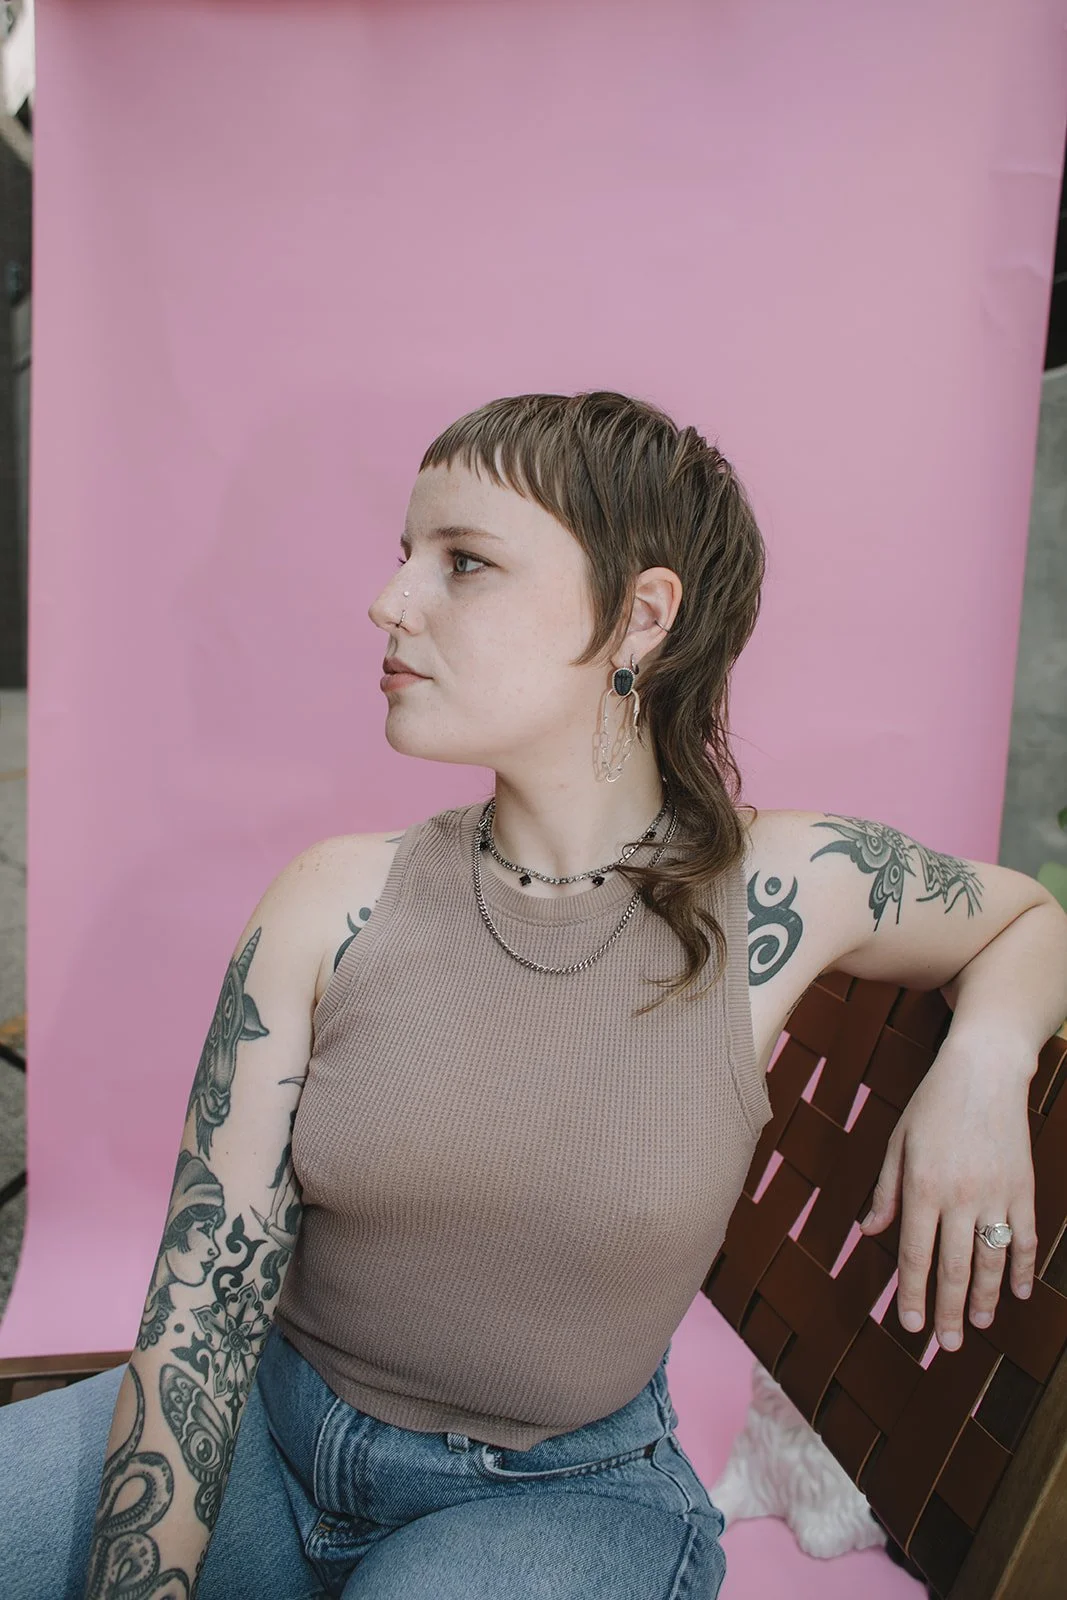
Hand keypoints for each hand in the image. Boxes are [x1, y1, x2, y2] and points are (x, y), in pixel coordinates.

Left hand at [857, 1035, 1037, 1350]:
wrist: (984, 1070)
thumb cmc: (932, 1104)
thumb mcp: (897, 1142)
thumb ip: (886, 1191)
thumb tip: (871, 1232)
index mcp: (921, 1186)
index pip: (914, 1254)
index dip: (912, 1294)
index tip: (911, 1326)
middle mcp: (959, 1196)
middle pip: (954, 1268)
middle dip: (948, 1311)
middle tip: (945, 1345)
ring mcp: (996, 1194)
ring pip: (991, 1261)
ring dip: (985, 1299)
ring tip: (978, 1326)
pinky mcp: (1024, 1187)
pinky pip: (1026, 1238)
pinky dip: (1023, 1268)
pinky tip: (1016, 1292)